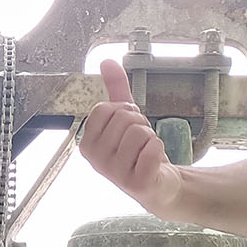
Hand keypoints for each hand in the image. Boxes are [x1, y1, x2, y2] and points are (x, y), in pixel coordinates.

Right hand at [80, 60, 182, 215]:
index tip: (127, 127)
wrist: (159, 184)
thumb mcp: (125, 119)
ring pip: (139, 132)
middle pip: (124, 118)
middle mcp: (96, 160)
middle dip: (140, 124)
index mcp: (87, 144)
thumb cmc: (138, 151)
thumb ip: (115, 90)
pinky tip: (154, 162)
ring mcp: (115, 174)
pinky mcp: (136, 183)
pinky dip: (159, 149)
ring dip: (150, 137)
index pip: (105, 109)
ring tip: (146, 152)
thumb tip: (107, 62)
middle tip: (140, 142)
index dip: (124, 111)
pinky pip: (152, 148)